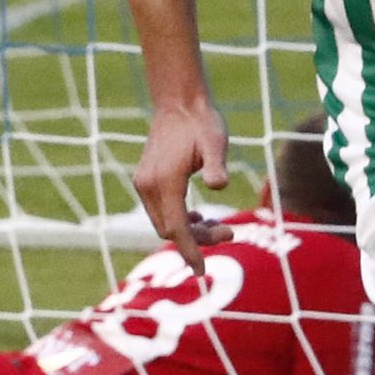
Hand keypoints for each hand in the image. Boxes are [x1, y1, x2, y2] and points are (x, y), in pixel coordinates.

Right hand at [132, 98, 227, 265]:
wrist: (178, 103)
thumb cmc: (202, 122)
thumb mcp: (216, 141)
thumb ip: (216, 165)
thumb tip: (219, 185)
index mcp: (165, 181)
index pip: (176, 228)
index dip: (190, 251)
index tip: (201, 271)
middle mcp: (148, 186)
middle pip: (170, 230)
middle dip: (198, 239)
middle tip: (230, 232)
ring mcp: (143, 184)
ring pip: (163, 223)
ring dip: (189, 231)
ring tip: (219, 225)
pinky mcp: (145, 181)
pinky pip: (159, 212)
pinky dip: (178, 220)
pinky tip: (199, 216)